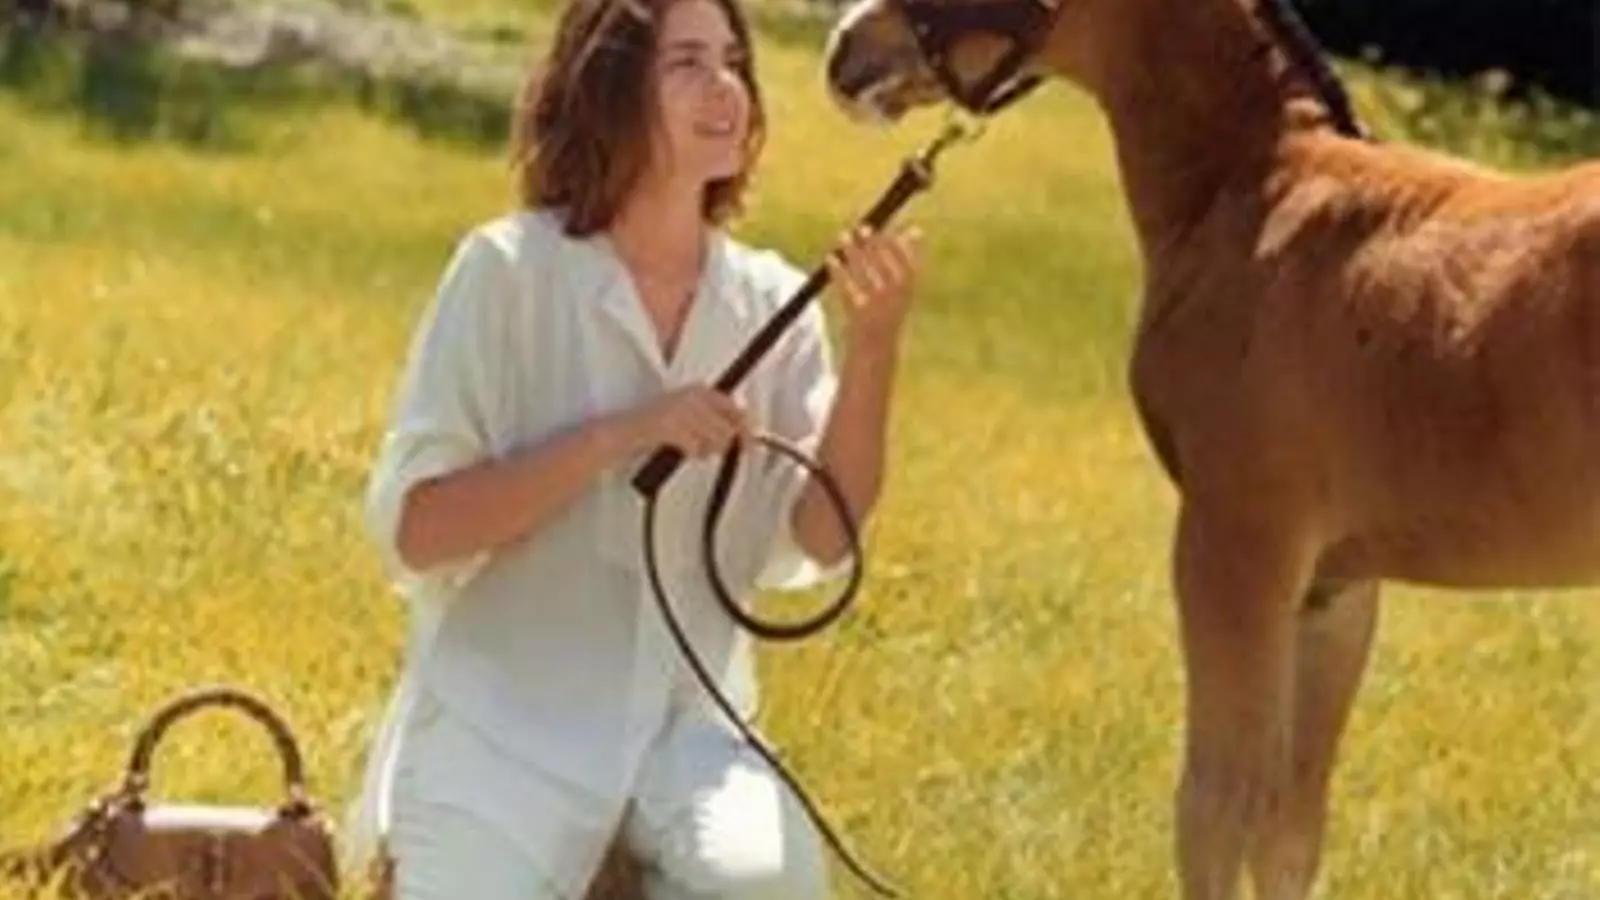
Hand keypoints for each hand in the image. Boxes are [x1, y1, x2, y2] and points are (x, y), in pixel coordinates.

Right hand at [621, 385, 747, 458]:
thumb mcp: (687, 416)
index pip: (733, 407)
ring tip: (687, 446)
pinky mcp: (669, 425)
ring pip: (714, 440)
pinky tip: (677, 448)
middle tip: (706, 449)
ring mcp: (680, 410)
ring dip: (703, 450)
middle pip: (727, 428)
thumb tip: (743, 433)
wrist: (622, 432)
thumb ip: (714, 420)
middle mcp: (692, 396)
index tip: (751, 444)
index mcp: (698, 390)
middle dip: (721, 444)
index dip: (745, 428)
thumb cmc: (654, 426)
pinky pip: (695, 448)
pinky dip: (689, 453)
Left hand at [825, 224, 920, 345]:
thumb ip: (907, 259)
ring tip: (843, 236)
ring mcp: (876, 306)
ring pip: (863, 270)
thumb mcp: (903, 290)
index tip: (884, 229)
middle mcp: (895, 298)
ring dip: (852, 250)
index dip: (895, 243)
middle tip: (861, 227)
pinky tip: (830, 258)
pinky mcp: (857, 313)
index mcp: (909, 291)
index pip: (907, 261)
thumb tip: (916, 229)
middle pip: (883, 263)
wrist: (876, 351)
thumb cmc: (889, 313)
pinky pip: (846, 286)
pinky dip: (837, 270)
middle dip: (872, 243)